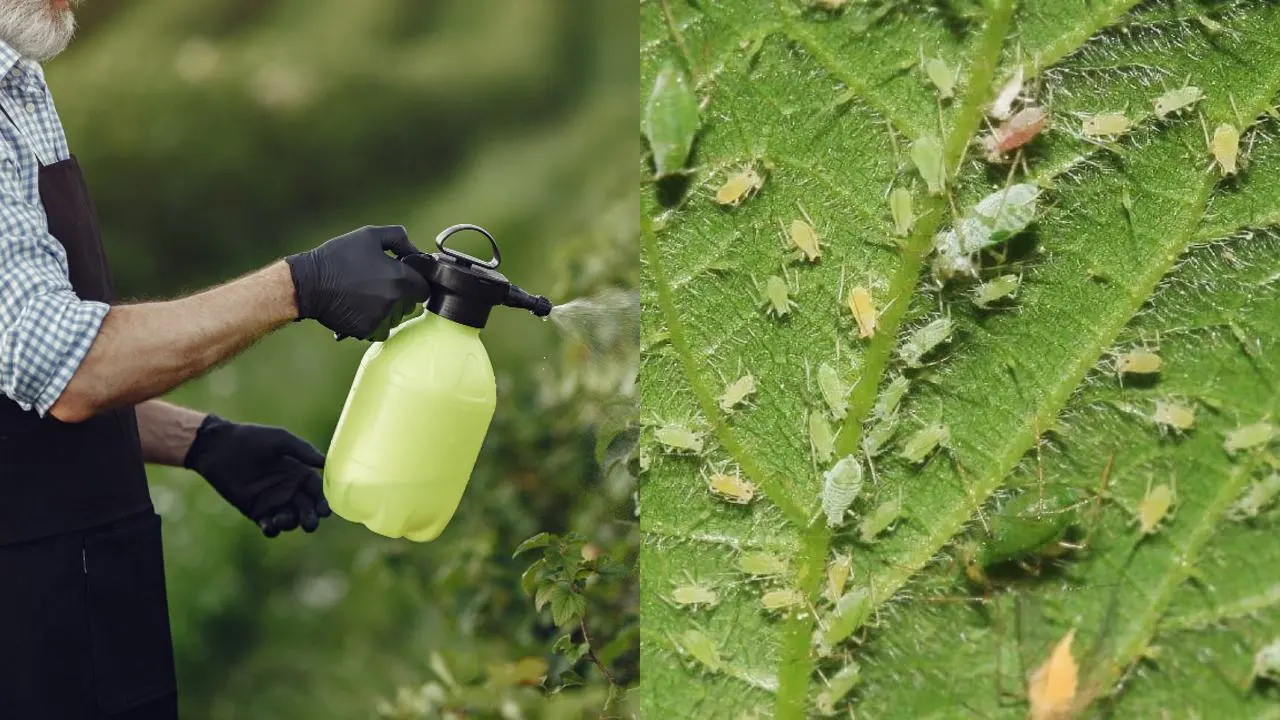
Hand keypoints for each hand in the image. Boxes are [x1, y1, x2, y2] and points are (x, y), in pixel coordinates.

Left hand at [182, 414, 330, 536]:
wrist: (218, 448)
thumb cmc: (251, 439)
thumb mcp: (280, 439)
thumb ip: (303, 450)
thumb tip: (325, 462)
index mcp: (299, 473)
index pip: (318, 491)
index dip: (323, 501)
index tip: (325, 510)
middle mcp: (290, 489)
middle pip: (308, 509)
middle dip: (311, 518)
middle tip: (309, 523)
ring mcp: (273, 502)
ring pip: (291, 520)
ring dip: (291, 524)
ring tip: (282, 518)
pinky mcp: (255, 511)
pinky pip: (269, 526)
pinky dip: (272, 529)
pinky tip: (269, 524)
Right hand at [285, 225, 430, 340]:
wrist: (308, 283)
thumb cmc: (338, 257)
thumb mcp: (369, 235)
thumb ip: (399, 238)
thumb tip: (415, 251)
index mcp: (400, 278)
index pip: (424, 288)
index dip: (415, 282)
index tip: (402, 278)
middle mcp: (394, 301)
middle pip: (410, 304)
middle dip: (401, 296)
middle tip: (379, 285)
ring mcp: (381, 318)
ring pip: (396, 319)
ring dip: (388, 311)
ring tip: (366, 296)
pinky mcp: (367, 331)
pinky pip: (380, 330)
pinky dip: (374, 322)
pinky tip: (359, 309)